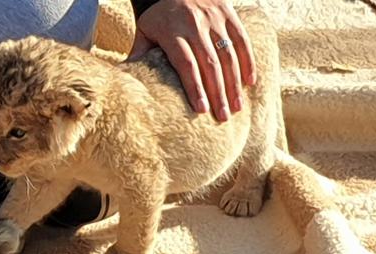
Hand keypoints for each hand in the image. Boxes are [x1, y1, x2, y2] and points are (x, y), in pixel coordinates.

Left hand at [129, 0, 255, 120]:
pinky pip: (242, 40)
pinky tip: (250, 83)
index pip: (186, 64)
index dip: (195, 87)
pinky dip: (248, 61)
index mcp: (172, 31)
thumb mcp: (145, 30)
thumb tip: (125, 84)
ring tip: (236, 107)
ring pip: (228, 54)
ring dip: (234, 83)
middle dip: (218, 92)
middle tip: (223, 118)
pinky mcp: (228, 14)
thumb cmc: (159, 15)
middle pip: (210, 63)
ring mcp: (214, 18)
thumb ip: (140, 55)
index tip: (201, 110)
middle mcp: (195, 24)